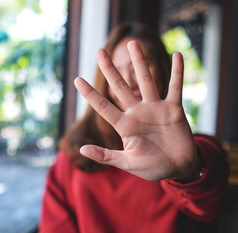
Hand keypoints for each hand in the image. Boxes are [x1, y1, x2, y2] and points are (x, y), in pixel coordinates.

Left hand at [74, 40, 199, 180]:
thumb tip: (81, 150)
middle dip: (110, 69)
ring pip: (146, 81)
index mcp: (125, 125)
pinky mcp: (174, 109)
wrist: (177, 168)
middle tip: (99, 51)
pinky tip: (178, 55)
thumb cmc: (151, 167)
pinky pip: (175, 87)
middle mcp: (137, 112)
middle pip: (120, 86)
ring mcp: (155, 108)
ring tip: (132, 43)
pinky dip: (178, 73)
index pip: (103, 106)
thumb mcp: (127, 163)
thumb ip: (106, 156)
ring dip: (140, 62)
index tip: (77, 80)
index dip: (90, 94)